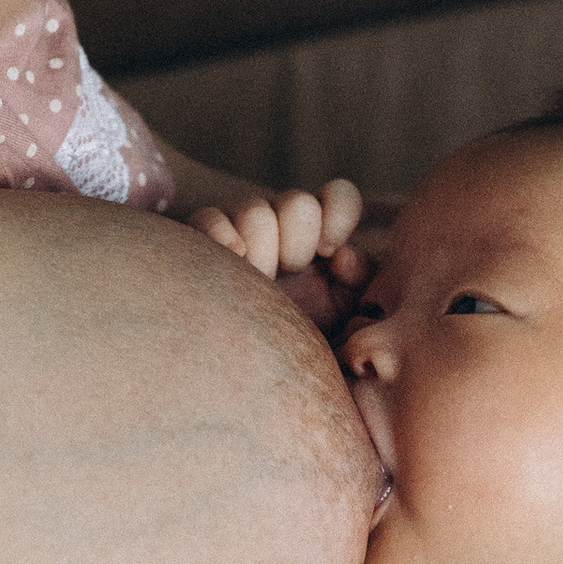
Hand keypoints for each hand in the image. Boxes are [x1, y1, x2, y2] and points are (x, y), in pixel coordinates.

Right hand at [187, 177, 374, 330]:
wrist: (254, 368)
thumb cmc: (301, 340)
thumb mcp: (344, 314)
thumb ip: (361, 279)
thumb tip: (342, 256)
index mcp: (317, 236)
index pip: (337, 195)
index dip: (338, 213)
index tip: (330, 250)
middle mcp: (280, 226)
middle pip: (297, 203)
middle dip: (298, 243)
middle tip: (289, 274)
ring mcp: (239, 230)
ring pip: (256, 212)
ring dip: (263, 252)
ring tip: (259, 282)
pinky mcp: (201, 241)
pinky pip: (210, 219)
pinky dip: (223, 238)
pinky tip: (235, 260)